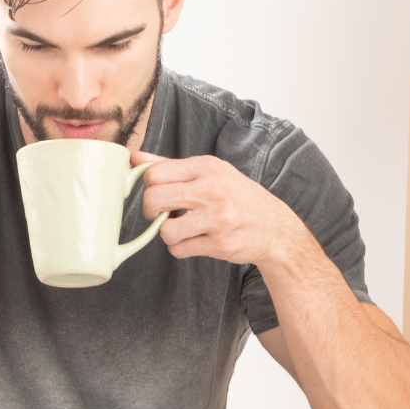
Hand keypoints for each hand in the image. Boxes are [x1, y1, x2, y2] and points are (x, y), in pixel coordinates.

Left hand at [133, 151, 308, 266]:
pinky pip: (178, 250)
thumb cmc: (238, 197)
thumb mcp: (211, 172)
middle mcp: (212, 190)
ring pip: (164, 231)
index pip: (155, 174)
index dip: (148, 186)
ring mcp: (217, 218)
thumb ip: (171, 166)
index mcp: (207, 167)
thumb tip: (134, 158)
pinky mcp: (219, 244)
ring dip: (168, 233)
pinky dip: (180, 248)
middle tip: (162, 213)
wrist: (275, 229)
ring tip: (183, 228)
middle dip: (151, 211)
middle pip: (153, 199)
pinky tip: (195, 240)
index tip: (157, 193)